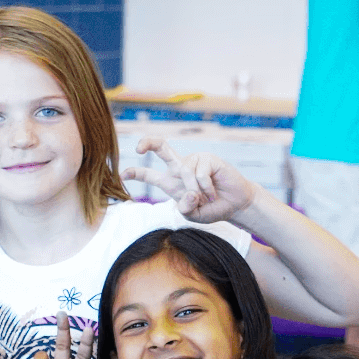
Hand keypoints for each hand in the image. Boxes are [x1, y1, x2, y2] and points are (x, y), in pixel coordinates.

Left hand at [123, 137, 255, 223]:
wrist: (235, 204)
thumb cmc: (212, 208)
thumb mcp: (193, 215)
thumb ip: (185, 208)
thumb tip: (188, 194)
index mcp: (171, 182)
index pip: (150, 174)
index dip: (136, 173)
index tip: (122, 174)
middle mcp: (180, 168)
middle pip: (162, 147)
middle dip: (148, 144)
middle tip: (138, 148)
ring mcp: (194, 161)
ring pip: (184, 171)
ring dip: (195, 190)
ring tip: (207, 199)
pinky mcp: (208, 158)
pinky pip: (200, 173)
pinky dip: (206, 187)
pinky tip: (214, 192)